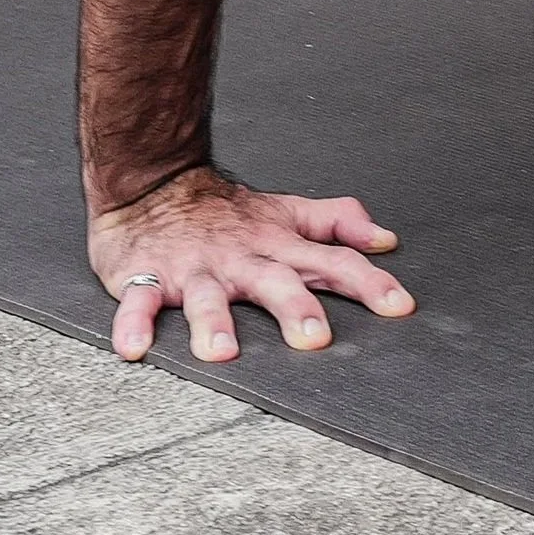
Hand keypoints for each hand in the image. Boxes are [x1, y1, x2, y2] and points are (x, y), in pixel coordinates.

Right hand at [89, 166, 413, 362]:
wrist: (154, 182)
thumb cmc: (227, 212)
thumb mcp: (287, 212)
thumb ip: (337, 224)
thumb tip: (386, 239)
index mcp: (276, 246)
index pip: (332, 261)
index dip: (367, 282)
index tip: (399, 306)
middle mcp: (240, 259)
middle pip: (273, 281)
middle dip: (295, 308)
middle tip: (315, 338)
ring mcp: (193, 269)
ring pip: (206, 297)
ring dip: (213, 323)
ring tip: (221, 352)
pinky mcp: (146, 277)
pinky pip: (139, 302)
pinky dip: (134, 323)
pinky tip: (134, 348)